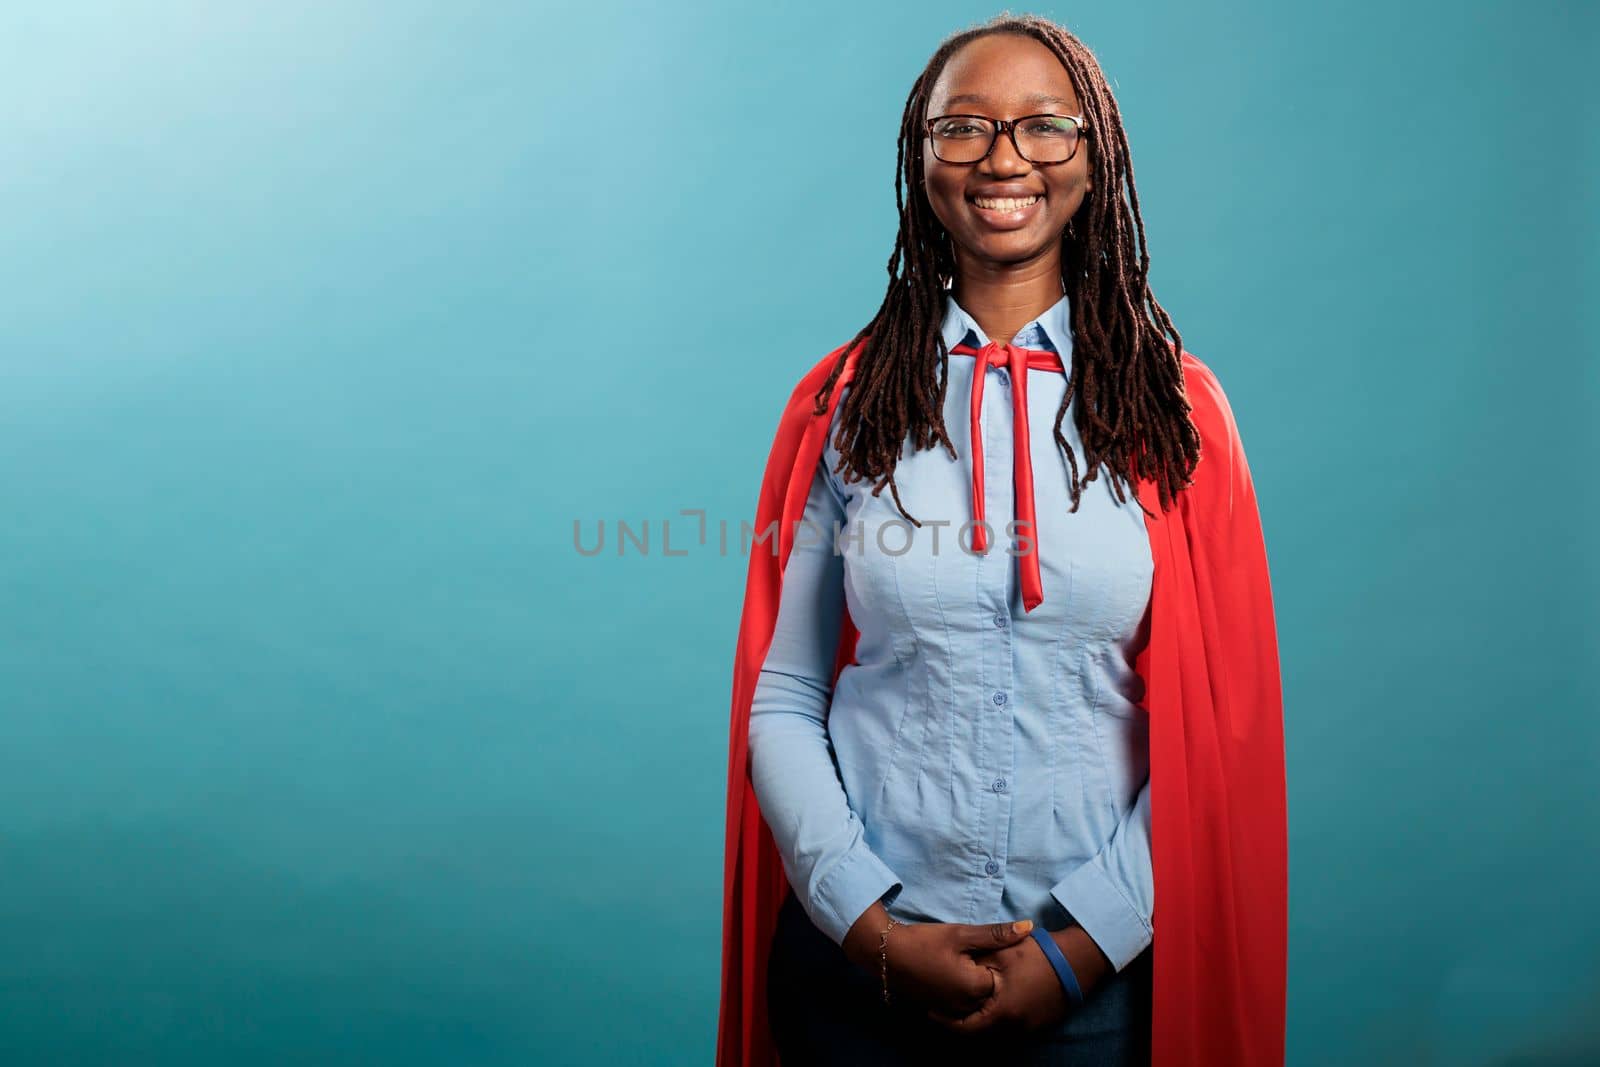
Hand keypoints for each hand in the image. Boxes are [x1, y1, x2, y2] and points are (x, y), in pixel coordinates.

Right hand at [842, 903, 1035, 1018]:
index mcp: (974, 988)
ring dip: (972, 982)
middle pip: (989, 991)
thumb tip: (1029, 928)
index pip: (1001, 978)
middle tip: (968, 955)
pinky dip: (959, 990)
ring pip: (974, 998)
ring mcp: (950, 1010)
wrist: (885, 953)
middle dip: (985, 973)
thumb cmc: (925, 942)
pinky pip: (959, 1003)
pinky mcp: (938, 1008)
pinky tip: (949, 972)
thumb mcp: (962, 934)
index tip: (979, 948)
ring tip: (958, 962)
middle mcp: (965, 1005)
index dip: (993, 960)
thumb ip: (996, 934)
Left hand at [924, 931, 1076, 1037]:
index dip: (946, 1021)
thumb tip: (953, 973)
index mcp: (1002, 1013)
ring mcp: (1028, 1030)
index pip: (966, 1027)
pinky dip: (995, 1023)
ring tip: (962, 1009)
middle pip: (978, 1035)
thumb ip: (975, 967)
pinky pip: (1009, 1030)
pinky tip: (988, 1007)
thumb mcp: (1000, 955)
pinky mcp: (1038, 1026)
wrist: (1075, 962)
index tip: (931, 1011)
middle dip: (959, 1024)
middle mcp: (1015, 1028)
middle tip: (943, 1011)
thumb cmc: (1037, 955)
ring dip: (977, 1024)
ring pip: (994, 1034)